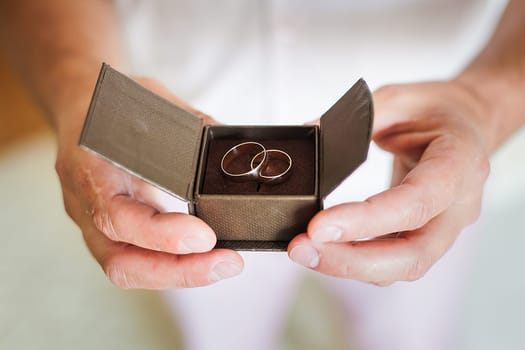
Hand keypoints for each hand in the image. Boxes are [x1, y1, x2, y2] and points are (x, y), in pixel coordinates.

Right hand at [55, 77, 242, 288]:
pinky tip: (203, 259)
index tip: (205, 236)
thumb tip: (232, 151)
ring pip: (128, 268)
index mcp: (90, 168)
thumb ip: (189, 127)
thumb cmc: (112, 103)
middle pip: (121, 262)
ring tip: (221, 265)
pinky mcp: (110, 230)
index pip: (118, 217)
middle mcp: (86, 204)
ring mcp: (94, 222)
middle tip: (226, 264)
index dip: (162, 234)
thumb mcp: (149, 101)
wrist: (78, 106)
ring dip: (179, 274)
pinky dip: (172, 265)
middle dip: (179, 271)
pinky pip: (136, 259)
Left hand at [288, 81, 491, 284]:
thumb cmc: (437, 109)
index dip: (367, 221)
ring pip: (401, 266)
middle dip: (351, 260)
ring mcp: (444, 227)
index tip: (319, 228)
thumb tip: (310, 134)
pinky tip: (325, 251)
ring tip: (304, 251)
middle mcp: (458, 205)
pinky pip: (392, 260)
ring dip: (348, 265)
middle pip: (412, 255)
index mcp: (459, 163)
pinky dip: (355, 260)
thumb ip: (357, 120)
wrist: (464, 122)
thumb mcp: (398, 99)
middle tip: (303, 249)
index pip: (416, 203)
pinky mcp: (425, 236)